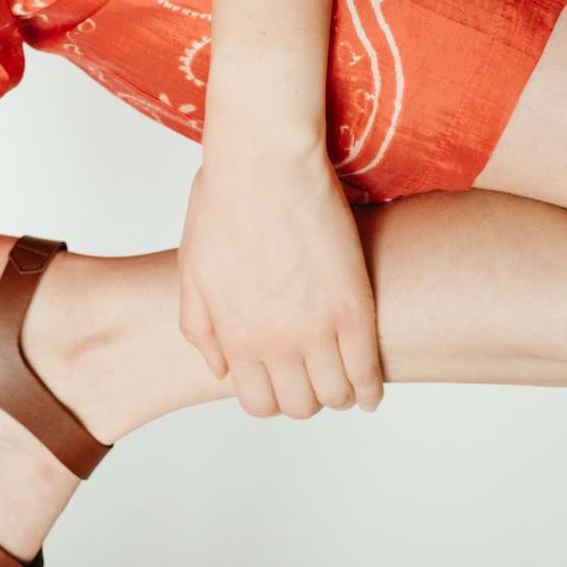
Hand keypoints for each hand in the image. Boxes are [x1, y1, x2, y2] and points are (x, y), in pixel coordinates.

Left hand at [177, 134, 384, 419]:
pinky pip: (369, 369)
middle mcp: (275, 343)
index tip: (283, 381)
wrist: (263, 161)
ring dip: (340, 394)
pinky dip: (372, 387)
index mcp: (235, 335)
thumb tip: (219, 369)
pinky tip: (372, 389)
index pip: (258, 401)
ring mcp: (318, 328)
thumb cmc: (224, 201)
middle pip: (300, 405)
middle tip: (314, 376)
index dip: (272, 395)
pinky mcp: (354, 305)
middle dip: (306, 396)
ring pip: (335, 394)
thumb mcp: (194, 269)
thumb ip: (201, 326)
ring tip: (345, 378)